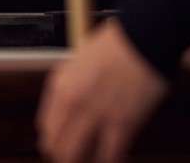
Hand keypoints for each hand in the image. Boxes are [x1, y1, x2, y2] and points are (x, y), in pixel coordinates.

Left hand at [36, 20, 166, 162]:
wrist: (143, 39)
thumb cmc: (115, 47)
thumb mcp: (78, 63)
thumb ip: (70, 87)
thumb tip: (67, 111)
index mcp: (59, 86)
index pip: (46, 127)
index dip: (53, 141)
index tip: (61, 146)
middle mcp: (72, 102)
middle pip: (57, 145)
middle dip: (65, 156)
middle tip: (75, 158)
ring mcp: (95, 114)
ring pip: (76, 155)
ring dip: (83, 161)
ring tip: (92, 161)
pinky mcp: (122, 124)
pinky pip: (109, 155)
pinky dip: (109, 161)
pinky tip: (113, 160)